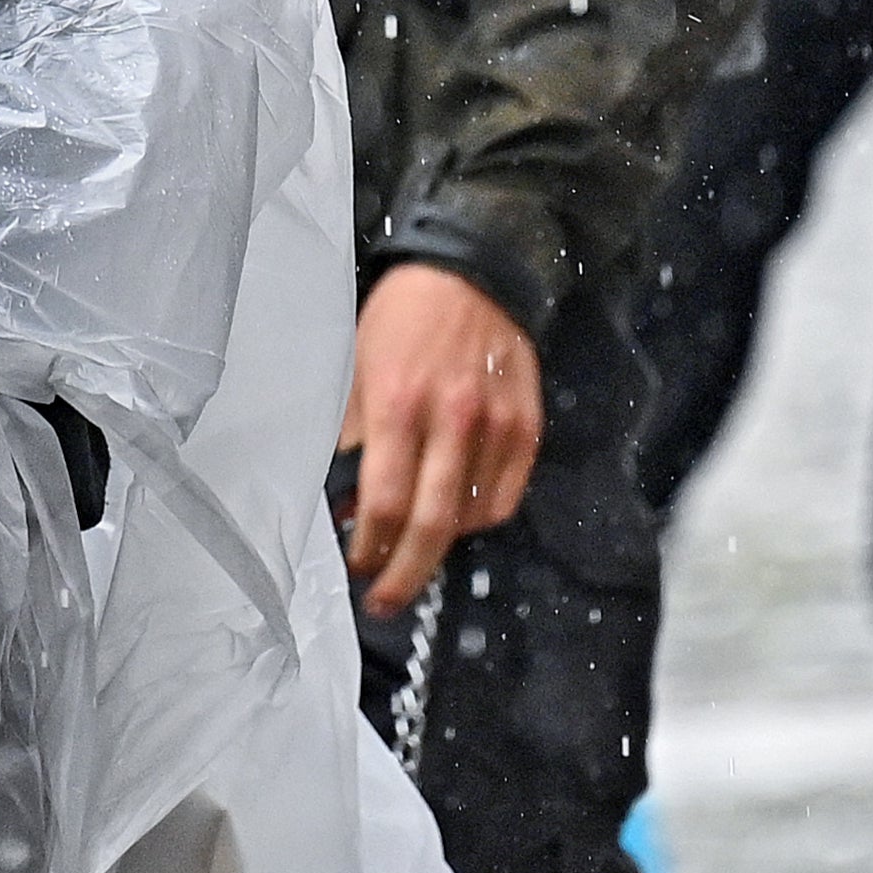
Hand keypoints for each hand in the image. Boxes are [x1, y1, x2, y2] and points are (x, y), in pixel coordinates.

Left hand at [336, 263, 543, 616]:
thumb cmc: (401, 319)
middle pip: (431, 525)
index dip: (369, 547)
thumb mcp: (354, 364)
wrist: (472, 270)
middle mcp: (453, 419)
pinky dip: (478, 519)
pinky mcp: (529, 425)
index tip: (357, 566)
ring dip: (438, 546)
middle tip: (384, 602)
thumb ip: (349, 433)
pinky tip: (453, 517)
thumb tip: (343, 499)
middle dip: (404, 574)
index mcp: (399, 404)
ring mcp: (498, 425)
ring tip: (412, 552)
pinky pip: (505, 497)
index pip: (385, 502)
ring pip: (471, 517)